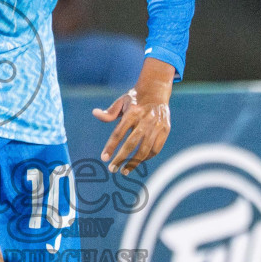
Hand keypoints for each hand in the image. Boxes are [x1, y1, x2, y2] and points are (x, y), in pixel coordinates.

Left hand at [92, 58, 176, 173]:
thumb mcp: (121, 101)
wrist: (157, 90)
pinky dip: (146, 157)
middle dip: (121, 158)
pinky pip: (155, 149)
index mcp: (132, 112)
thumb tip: (95, 113)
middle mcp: (145, 120)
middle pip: (131, 144)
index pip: (119, 133)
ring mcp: (156, 126)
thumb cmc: (135, 98)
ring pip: (145, 149)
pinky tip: (138, 162)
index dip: (111, 147)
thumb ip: (109, 112)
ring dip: (134, 163)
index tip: (104, 158)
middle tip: (112, 169)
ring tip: (124, 171)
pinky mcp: (165, 130)